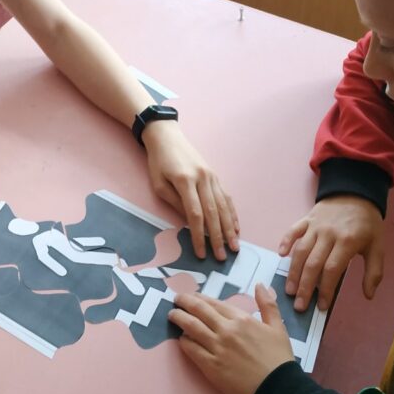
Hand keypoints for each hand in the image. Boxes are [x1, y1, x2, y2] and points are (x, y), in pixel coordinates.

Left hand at [141, 122, 239, 260]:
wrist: (167, 137)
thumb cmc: (158, 162)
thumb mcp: (158, 184)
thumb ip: (175, 203)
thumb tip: (190, 223)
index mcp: (186, 181)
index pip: (195, 214)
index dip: (199, 236)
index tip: (202, 253)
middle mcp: (203, 179)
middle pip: (213, 213)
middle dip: (218, 237)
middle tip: (223, 256)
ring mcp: (212, 177)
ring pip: (224, 206)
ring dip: (229, 228)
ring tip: (234, 246)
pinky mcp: (215, 176)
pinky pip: (226, 197)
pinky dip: (232, 214)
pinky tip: (235, 227)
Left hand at [168, 285, 293, 393]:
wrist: (277, 389)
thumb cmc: (279, 359)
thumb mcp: (278, 328)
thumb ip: (268, 304)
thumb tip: (260, 284)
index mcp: (242, 319)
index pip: (214, 303)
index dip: (200, 298)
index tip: (192, 296)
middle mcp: (226, 330)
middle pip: (198, 310)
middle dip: (184, 302)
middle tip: (176, 299)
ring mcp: (217, 348)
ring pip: (191, 327)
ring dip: (179, 318)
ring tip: (172, 315)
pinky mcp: (210, 366)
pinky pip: (191, 349)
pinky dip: (184, 341)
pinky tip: (181, 339)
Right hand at [278, 195, 384, 312]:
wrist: (355, 192)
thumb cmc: (367, 223)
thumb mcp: (378, 246)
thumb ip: (374, 271)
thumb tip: (368, 295)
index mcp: (347, 241)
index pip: (332, 269)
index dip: (326, 289)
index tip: (322, 306)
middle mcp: (328, 234)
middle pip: (313, 264)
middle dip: (305, 287)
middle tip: (299, 306)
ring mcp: (315, 226)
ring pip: (300, 251)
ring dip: (293, 272)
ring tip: (290, 290)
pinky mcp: (306, 219)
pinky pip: (293, 230)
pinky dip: (285, 241)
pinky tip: (280, 254)